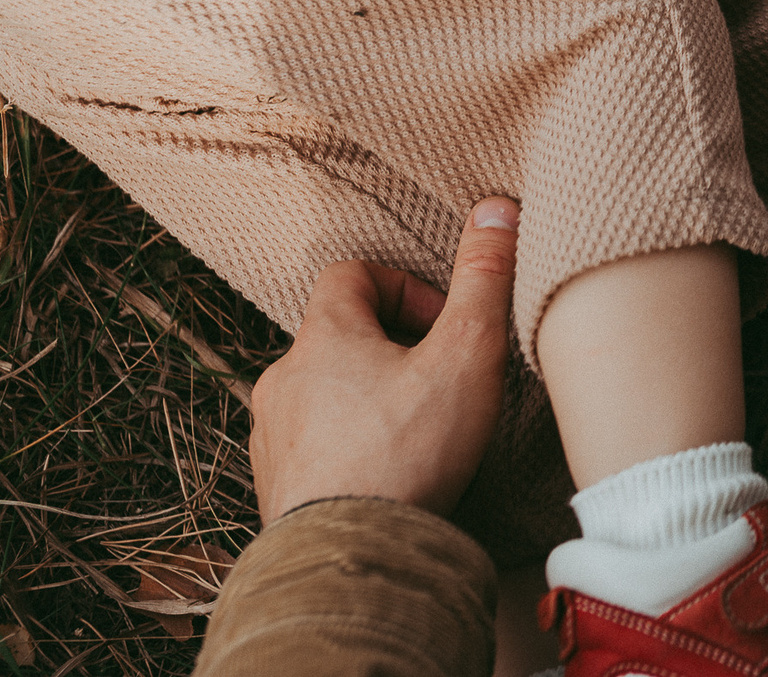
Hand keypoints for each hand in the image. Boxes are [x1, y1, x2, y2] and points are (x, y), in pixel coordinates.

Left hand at [249, 197, 519, 524]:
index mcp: (322, 339)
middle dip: (392, 351)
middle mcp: (283, 381)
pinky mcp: (275, 489)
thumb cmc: (409, 452)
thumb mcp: (466, 353)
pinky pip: (312, 448)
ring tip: (417, 433)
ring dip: (367, 401)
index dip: (404, 288)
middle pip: (338, 337)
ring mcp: (272, 438)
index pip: (352, 274)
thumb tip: (496, 208)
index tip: (443, 326)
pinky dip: (348, 450)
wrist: (351, 559)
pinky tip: (389, 477)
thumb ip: (483, 279)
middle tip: (440, 382)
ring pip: (323, 395)